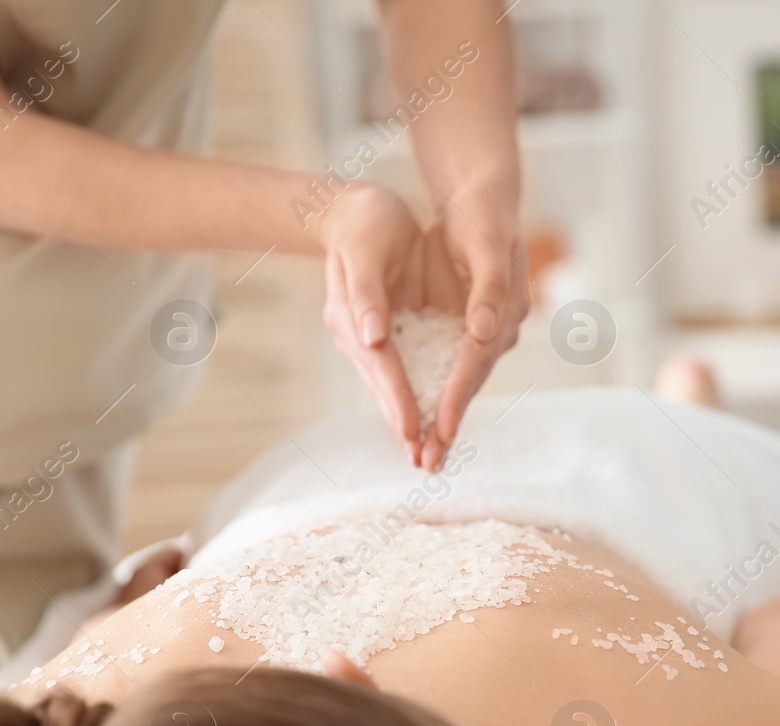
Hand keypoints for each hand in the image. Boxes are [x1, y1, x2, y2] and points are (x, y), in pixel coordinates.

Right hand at [317, 184, 426, 460]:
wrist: (351, 210)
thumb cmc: (363, 221)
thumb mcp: (363, 248)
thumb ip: (365, 294)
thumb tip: (374, 337)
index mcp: (354, 319)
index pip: (383, 367)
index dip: (400, 399)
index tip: (416, 431)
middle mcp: (359, 336)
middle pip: (385, 388)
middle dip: (405, 424)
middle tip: (425, 462)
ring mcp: (369, 338)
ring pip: (392, 388)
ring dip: (409, 420)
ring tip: (427, 454)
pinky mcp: (384, 335)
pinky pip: (401, 373)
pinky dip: (412, 399)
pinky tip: (428, 419)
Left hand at [418, 181, 529, 470]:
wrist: (483, 200)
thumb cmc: (483, 217)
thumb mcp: (486, 244)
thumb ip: (489, 290)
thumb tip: (484, 333)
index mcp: (504, 312)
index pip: (474, 363)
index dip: (456, 397)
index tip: (438, 428)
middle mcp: (499, 330)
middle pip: (469, 384)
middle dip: (448, 423)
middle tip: (428, 463)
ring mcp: (486, 333)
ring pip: (461, 384)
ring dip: (443, 419)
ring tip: (425, 456)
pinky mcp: (470, 331)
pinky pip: (452, 371)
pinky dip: (438, 397)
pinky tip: (422, 421)